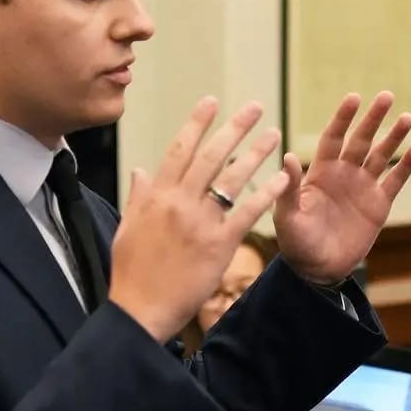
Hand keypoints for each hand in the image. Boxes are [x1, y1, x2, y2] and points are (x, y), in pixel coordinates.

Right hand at [110, 98, 288, 342]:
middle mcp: (179, 203)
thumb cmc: (131, 272)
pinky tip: (282, 177)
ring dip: (256, 153)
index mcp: (156, 196)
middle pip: (212, 156)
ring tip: (274, 134)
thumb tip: (141, 170)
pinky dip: (266, 192)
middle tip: (256, 107)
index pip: (180, 150)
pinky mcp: (219, 245)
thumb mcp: (127, 228)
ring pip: (233, 179)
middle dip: (235, 127)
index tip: (212, 101)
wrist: (141, 309)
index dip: (198, 123)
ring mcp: (201, 223)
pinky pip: (247, 212)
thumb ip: (138, 196)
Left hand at [274, 91, 410, 284]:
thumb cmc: (296, 243)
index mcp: (320, 172)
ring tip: (407, 117)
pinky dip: (406, 165)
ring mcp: (363, 188)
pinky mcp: (379, 205)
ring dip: (394, 137)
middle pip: (361, 140)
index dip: (343, 119)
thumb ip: (290, 187)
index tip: (354, 98)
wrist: (318, 270)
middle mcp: (343, 174)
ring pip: (381, 156)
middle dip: (373, 119)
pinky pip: (395, 180)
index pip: (333, 138)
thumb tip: (287, 156)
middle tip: (387, 96)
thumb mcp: (288, 215)